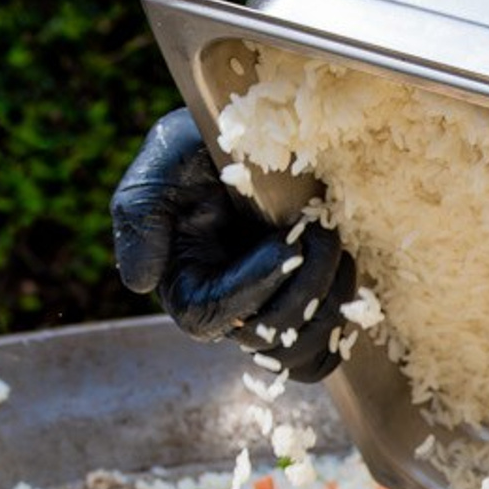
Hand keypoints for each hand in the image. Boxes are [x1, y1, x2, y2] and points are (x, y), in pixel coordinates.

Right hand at [110, 110, 355, 382]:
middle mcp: (226, 310)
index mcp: (186, 285)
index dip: (253, 289)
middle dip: (303, 290)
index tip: (288, 246)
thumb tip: (140, 284)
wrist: (261, 135)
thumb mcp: (162, 162)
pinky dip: (343, 325)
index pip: (211, 316)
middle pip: (263, 339)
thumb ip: (139, 215)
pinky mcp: (305, 310)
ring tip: (338, 244)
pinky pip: (325, 353)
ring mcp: (268, 312)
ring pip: (300, 352)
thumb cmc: (206, 143)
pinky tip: (348, 273)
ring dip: (331, 302)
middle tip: (323, 232)